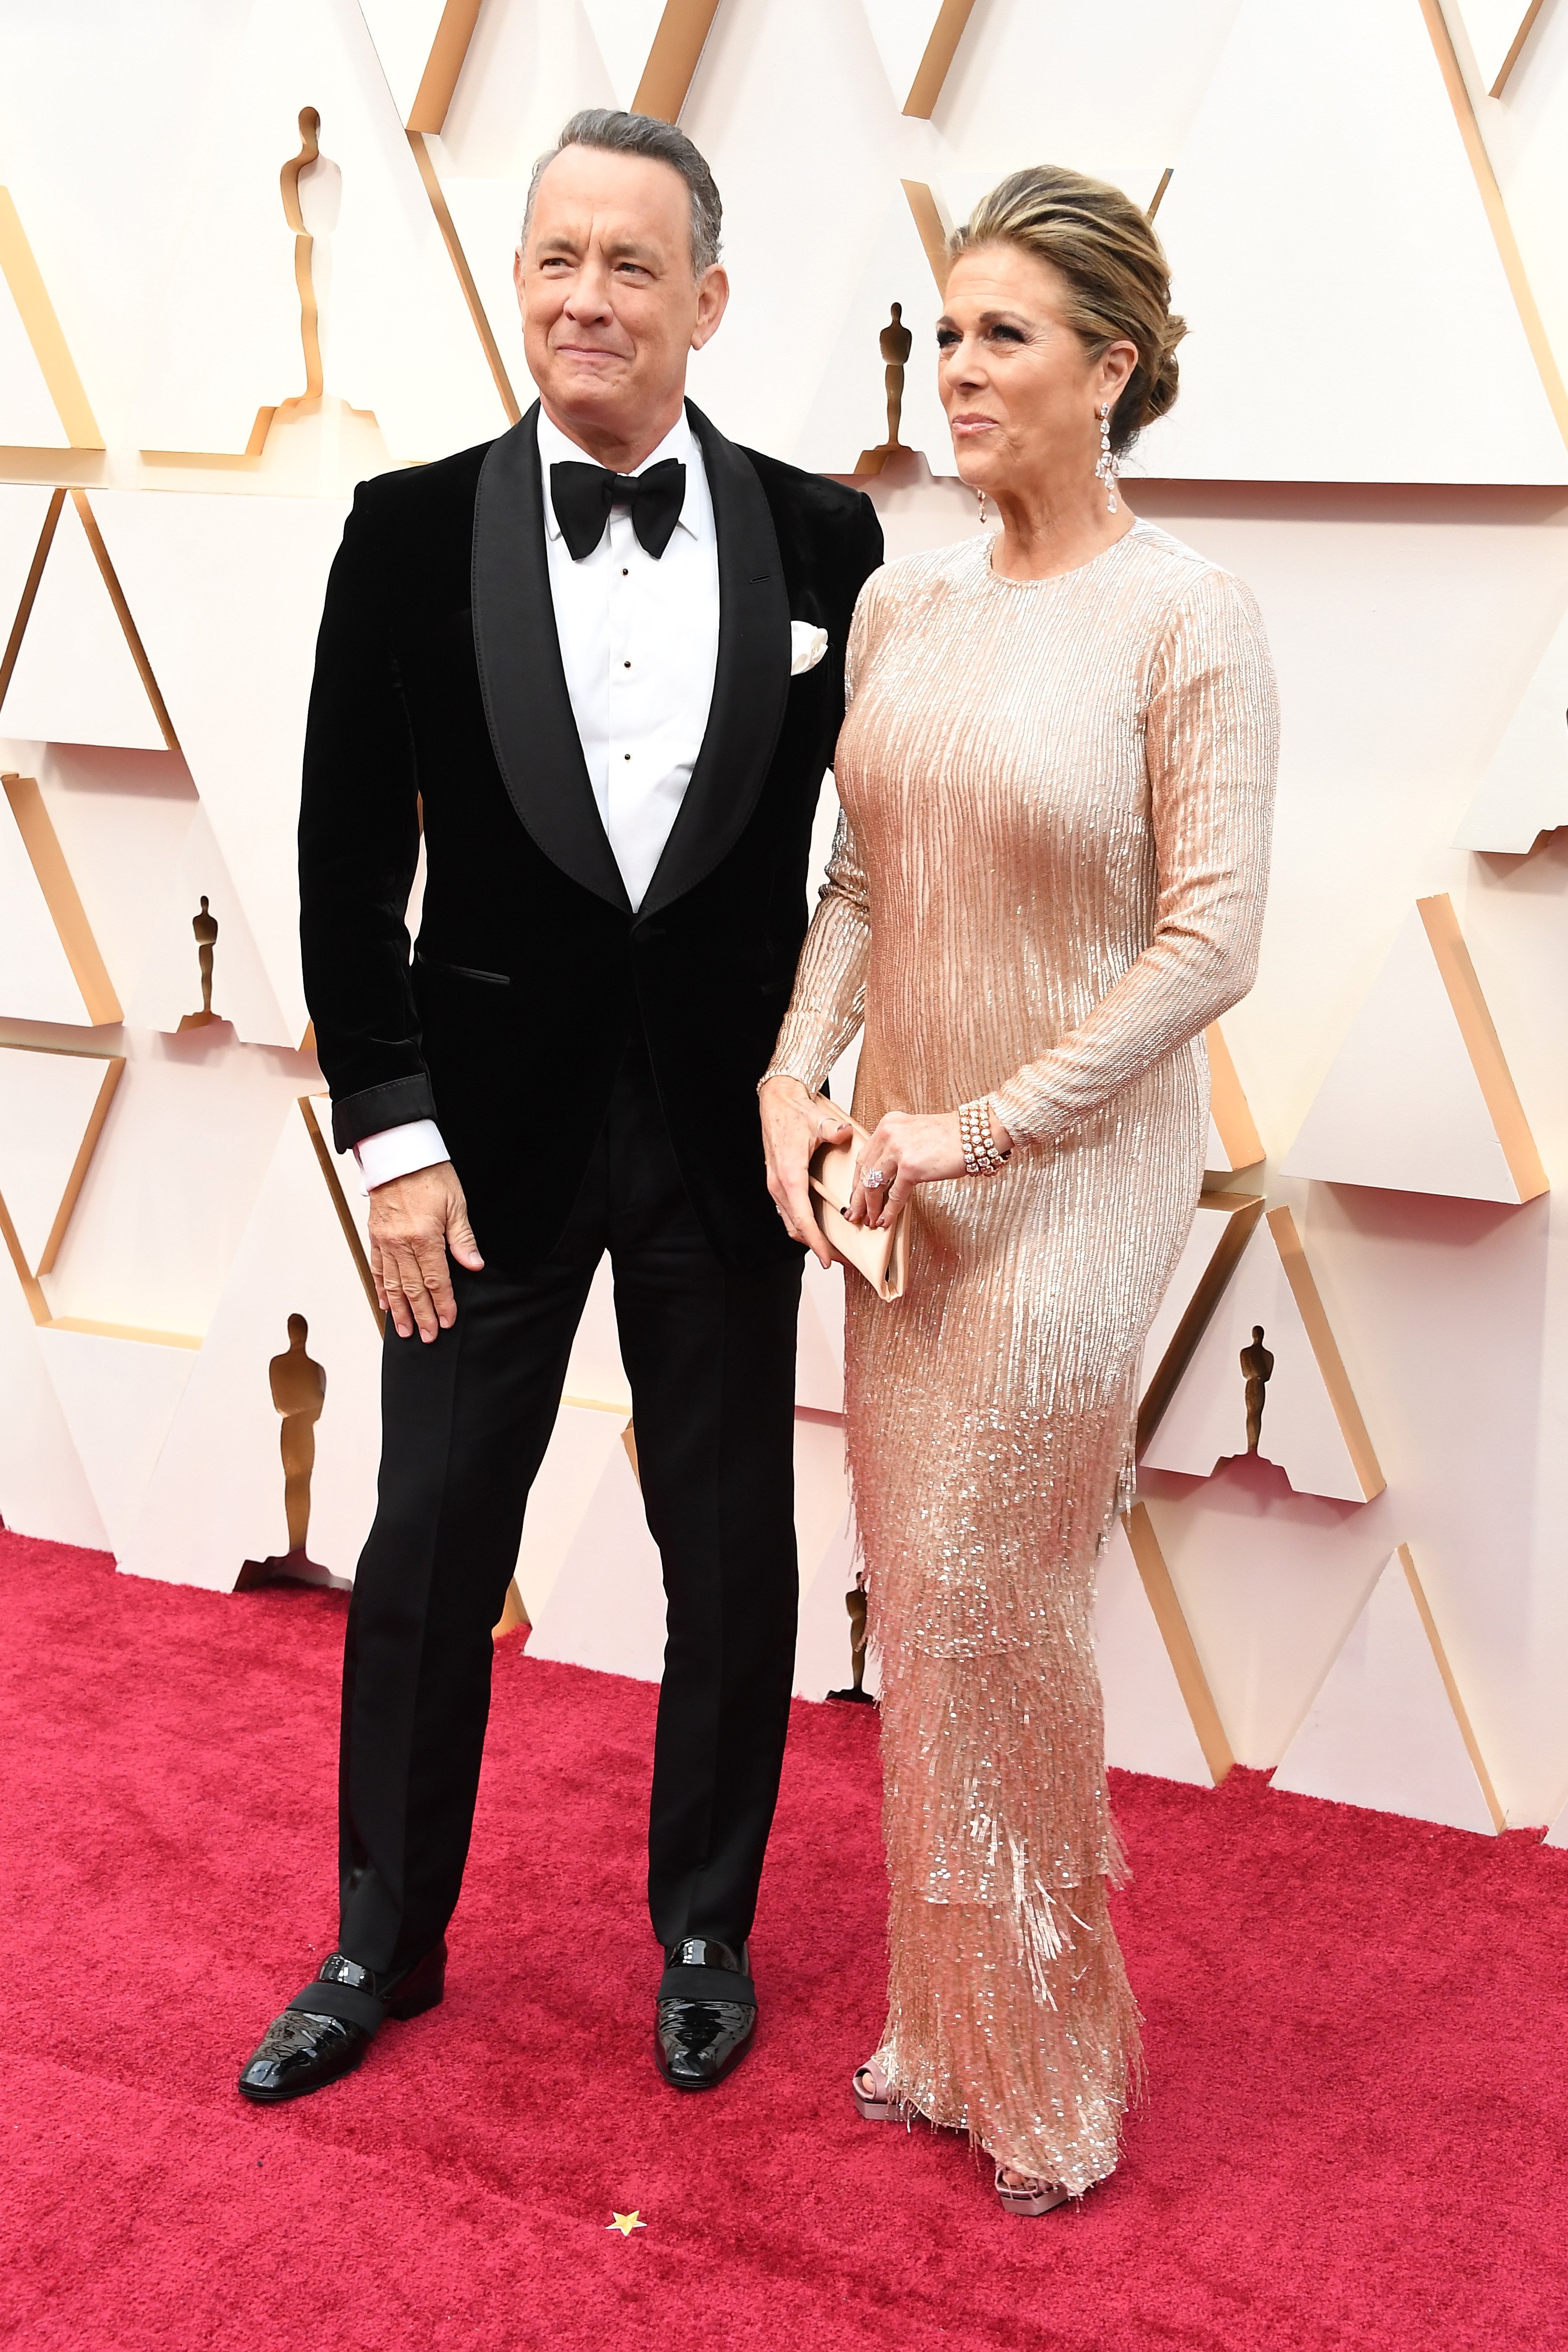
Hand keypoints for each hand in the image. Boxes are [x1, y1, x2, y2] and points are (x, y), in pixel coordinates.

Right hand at [367, 1160, 483, 1340]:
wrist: (398, 1153)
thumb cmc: (430, 1175)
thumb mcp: (456, 1204)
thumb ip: (463, 1239)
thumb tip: (474, 1265)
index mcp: (425, 1237)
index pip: (436, 1280)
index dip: (443, 1304)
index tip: (448, 1321)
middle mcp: (401, 1243)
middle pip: (413, 1288)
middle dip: (422, 1315)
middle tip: (428, 1337)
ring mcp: (385, 1241)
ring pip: (392, 1284)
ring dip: (399, 1310)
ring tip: (405, 1331)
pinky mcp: (375, 1236)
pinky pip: (377, 1268)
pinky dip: (381, 1288)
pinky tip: (385, 1304)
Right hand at [759, 1075, 853, 1269]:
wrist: (776, 1102)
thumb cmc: (794, 1113)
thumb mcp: (818, 1120)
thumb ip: (832, 1130)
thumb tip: (844, 1133)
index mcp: (789, 1175)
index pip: (803, 1219)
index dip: (816, 1242)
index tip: (828, 1259)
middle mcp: (779, 1185)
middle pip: (797, 1228)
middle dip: (818, 1247)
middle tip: (841, 1260)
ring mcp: (776, 1186)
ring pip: (791, 1223)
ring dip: (809, 1238)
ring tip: (833, 1249)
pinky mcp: (778, 1183)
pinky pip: (790, 1212)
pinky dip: (803, 1225)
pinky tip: (819, 1228)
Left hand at [847, 1105, 1012, 1228]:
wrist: (976, 1133)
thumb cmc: (952, 1136)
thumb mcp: (915, 1133)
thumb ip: (897, 1148)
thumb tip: (885, 1176)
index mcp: (888, 1124)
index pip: (864, 1156)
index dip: (857, 1179)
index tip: (855, 1194)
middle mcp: (889, 1134)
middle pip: (864, 1171)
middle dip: (858, 1196)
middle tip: (853, 1213)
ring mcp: (898, 1150)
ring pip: (874, 1184)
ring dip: (870, 1207)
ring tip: (869, 1220)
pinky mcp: (911, 1167)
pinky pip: (894, 1195)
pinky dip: (888, 1211)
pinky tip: (885, 1221)